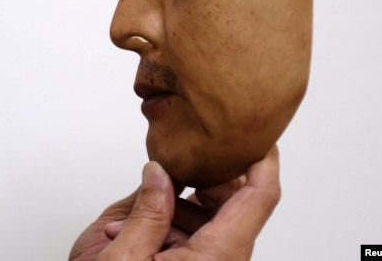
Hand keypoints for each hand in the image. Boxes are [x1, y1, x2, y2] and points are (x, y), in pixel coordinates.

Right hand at [69, 146, 280, 259]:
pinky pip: (194, 240)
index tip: (255, 132)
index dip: (262, 160)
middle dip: (201, 180)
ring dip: (176, 207)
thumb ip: (145, 211)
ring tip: (129, 220)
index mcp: (215, 259)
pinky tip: (132, 233)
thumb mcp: (119, 257)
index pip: (258, 198)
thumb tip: (159, 173)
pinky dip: (168, 227)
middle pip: (233, 205)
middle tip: (168, 165)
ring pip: (211, 221)